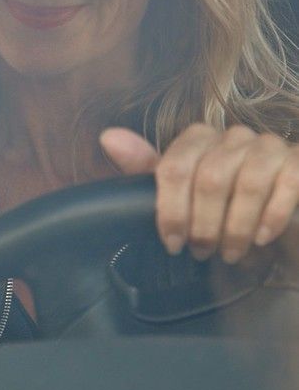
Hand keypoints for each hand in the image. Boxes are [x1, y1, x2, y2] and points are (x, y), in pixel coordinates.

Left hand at [100, 123, 298, 269]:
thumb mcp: (182, 195)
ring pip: (247, 182)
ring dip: (236, 227)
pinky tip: (263, 238)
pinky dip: (272, 215)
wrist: (278, 227)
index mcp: (200, 139)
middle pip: (208, 177)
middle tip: (202, 254)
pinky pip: (288, 182)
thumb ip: (148, 169)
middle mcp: (234, 135)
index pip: (174, 167)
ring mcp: (269, 145)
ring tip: (231, 253)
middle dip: (203, 225)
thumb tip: (108, 136)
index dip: (170, 210)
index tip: (172, 243)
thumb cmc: (224, 210)